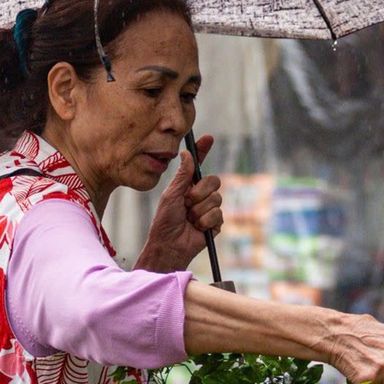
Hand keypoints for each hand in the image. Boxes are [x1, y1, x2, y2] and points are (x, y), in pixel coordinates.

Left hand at [138, 135, 222, 272]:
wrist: (169, 246)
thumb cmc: (164, 222)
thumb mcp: (171, 195)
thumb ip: (182, 176)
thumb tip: (186, 153)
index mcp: (188, 186)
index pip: (199, 165)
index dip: (204, 151)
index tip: (208, 138)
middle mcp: (200, 195)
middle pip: (214, 181)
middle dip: (200, 192)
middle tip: (187, 203)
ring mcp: (209, 209)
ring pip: (217, 198)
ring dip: (200, 209)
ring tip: (189, 219)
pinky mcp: (216, 223)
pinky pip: (218, 214)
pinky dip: (205, 221)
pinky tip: (197, 228)